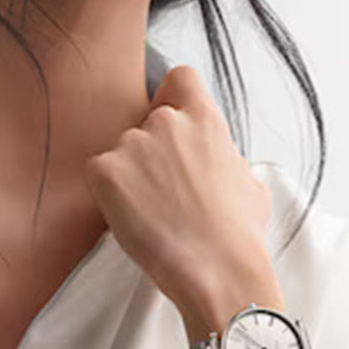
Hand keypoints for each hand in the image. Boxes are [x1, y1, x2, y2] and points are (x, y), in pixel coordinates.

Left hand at [83, 64, 277, 319]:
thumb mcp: (250, 183)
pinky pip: (98, 175)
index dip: (172, 99)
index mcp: (205, 120)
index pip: (180, 79)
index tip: (173, 124)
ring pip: (121, 153)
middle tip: (162, 193)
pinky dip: (108, 195)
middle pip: (145, 124)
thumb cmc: (239, 235)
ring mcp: (133, 145)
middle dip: (150, 153)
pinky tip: (131, 218)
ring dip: (129, 177)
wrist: (219, 269)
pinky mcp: (106, 172)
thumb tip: (221, 166)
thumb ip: (227, 160)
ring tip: (151, 215)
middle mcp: (166, 123)